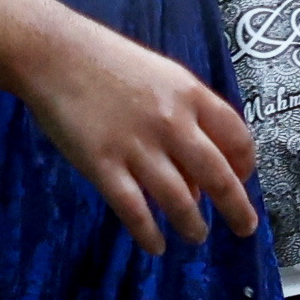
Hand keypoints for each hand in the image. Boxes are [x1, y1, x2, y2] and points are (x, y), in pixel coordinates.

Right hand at [16, 14, 262, 253]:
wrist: (55, 53)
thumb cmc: (110, 62)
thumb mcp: (162, 77)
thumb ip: (186, 119)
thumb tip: (196, 177)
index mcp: (191, 96)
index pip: (237, 138)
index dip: (245, 166)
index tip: (243, 181)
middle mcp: (172, 124)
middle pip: (217, 177)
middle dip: (236, 209)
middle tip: (244, 228)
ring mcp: (137, 147)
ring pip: (179, 200)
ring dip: (192, 225)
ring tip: (196, 236)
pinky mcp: (102, 166)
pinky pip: (134, 210)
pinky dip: (148, 233)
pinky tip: (155, 246)